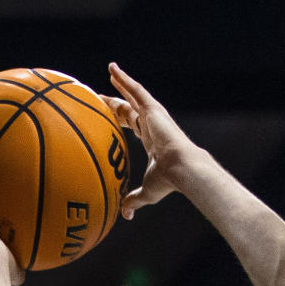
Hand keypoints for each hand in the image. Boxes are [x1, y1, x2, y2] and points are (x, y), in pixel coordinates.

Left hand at [106, 63, 201, 218]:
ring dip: (122, 84)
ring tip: (110, 71)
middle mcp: (152, 125)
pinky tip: (112, 69)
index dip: (122, 121)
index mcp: (152, 140)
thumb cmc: (167, 182)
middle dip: (117, 103)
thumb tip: (125, 216)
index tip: (111, 118)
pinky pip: (136, 89)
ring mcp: (153, 116)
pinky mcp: (153, 109)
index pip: (134, 127)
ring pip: (134, 95)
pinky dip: (124, 79)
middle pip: (131, 109)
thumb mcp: (145, 192)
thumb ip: (133, 200)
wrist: (181, 168)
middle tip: (103, 96)